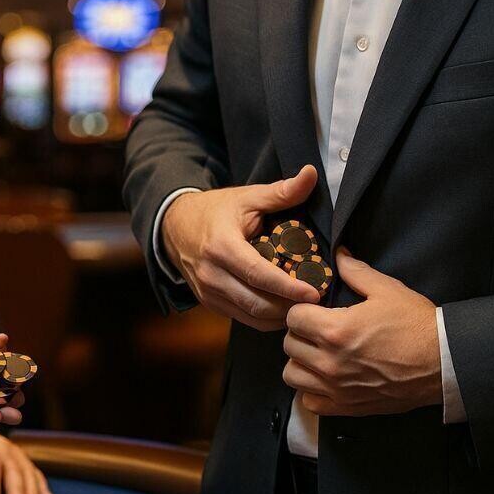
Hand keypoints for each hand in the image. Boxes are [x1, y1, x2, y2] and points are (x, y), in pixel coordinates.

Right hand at [162, 165, 322, 329]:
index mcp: (221, 246)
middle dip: (290, 306)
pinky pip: (243, 318)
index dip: (289, 287)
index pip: (259, 275)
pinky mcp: (209, 303)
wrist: (175, 226)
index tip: (315, 292)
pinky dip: (266, 318)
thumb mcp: (247, 197)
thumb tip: (311, 174)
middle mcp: (211, 274)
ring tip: (305, 307)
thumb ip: (281, 192)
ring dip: (280, 316)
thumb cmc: (215, 211)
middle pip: (257, 303)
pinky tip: (284, 308)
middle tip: (318, 302)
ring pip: (252, 317)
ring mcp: (208, 292)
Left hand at [282, 248, 441, 415]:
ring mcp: (336, 388)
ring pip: (292, 374)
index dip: (302, 310)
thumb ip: (355, 271)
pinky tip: (325, 378)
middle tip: (317, 330)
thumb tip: (339, 254)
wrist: (445, 363)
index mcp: (335, 330)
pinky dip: (312, 390)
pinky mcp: (346, 406)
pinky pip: (310, 402)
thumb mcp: (387, 290)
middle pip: (289, 345)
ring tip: (318, 354)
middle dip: (300, 333)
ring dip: (301, 362)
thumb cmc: (417, 324)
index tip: (315, 310)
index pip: (293, 317)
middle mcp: (330, 362)